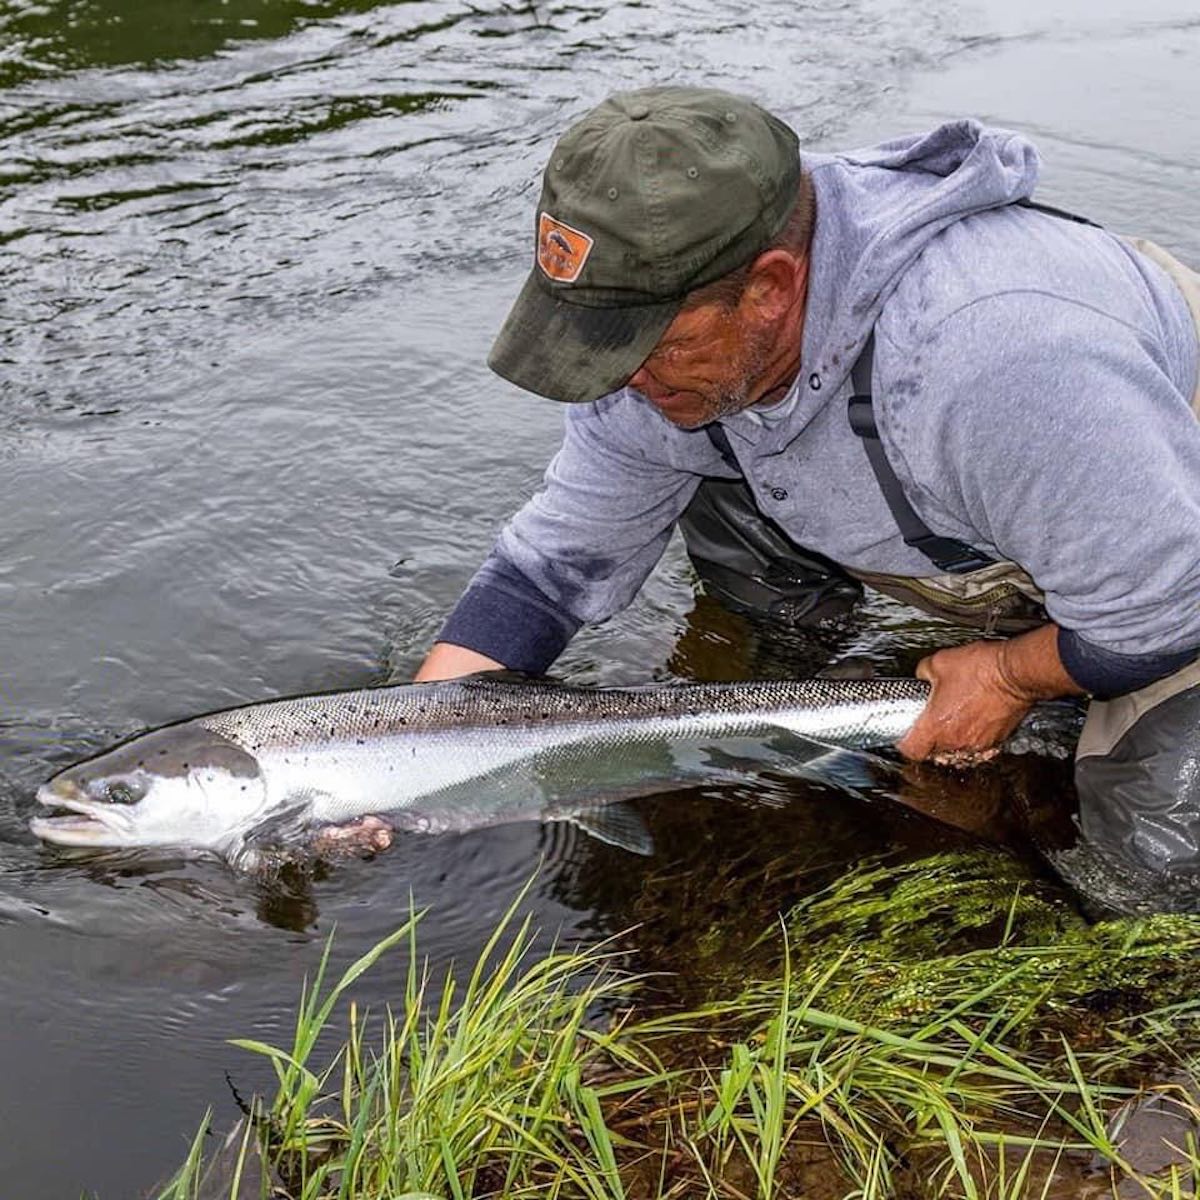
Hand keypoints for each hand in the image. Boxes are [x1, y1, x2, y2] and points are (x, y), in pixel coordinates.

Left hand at [897, 638, 1035, 763]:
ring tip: (953, 719)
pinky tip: (973, 718)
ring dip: (952, 739)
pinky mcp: (997, 739)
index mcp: (936, 725)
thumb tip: (922, 677)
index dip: (906, 743)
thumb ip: (923, 674)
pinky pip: (978, 745)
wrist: (1015, 673)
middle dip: (930, 740)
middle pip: (934, 752)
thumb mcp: (939, 662)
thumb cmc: (981, 669)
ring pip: (957, 750)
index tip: (906, 734)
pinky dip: (973, 735)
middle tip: (931, 722)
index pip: (912, 750)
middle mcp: (957, 740)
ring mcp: (979, 743)